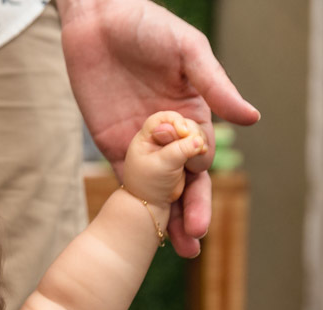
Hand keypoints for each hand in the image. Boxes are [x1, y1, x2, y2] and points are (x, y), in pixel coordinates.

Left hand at [60, 0, 259, 256]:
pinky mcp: (113, 143)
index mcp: (194, 113)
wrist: (97, 19)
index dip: (201, 180)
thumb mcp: (187, 51)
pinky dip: (134, 202)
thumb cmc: (147, 26)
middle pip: (183, 182)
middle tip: (193, 240)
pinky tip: (141, 228)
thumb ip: (214, 86)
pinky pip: (125, 178)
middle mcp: (170, 134)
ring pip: (156, 188)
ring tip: (176, 247)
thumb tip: (251, 119)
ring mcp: (141, 142)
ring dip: (165, 218)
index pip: (202, 157)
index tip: (197, 203)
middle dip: (190, 211)